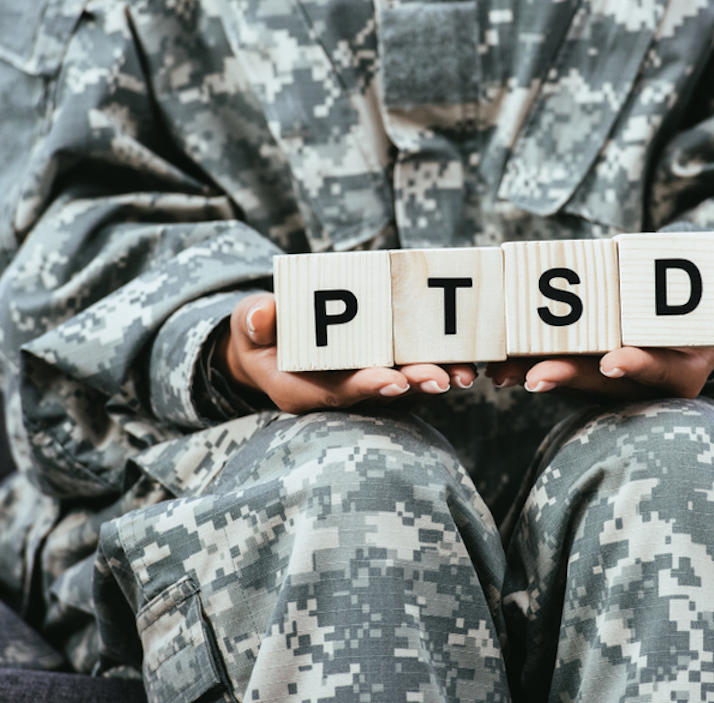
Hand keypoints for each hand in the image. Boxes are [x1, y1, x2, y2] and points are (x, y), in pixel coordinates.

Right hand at [217, 293, 476, 414]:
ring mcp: (362, 390)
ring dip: (433, 380)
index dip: (365, 387)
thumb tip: (261, 316)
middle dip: (411, 385)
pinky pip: (412, 375)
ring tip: (462, 373)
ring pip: (403, 389)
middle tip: (442, 378)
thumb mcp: (248, 323)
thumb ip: (254, 319)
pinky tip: (465, 360)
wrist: (276, 346)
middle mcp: (336, 396)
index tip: (393, 379)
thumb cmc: (263, 332)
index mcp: (299, 390)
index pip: (335, 393)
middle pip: (378, 395)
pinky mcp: (382, 378)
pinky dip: (437, 366)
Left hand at [485, 276, 713, 399]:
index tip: (614, 360)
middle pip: (602, 382)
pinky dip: (528, 362)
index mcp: (681, 371)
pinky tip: (497, 362)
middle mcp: (640, 381)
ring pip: (571, 377)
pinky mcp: (585, 364)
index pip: (656, 371)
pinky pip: (555, 363)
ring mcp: (610, 376)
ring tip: (503, 373)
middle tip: (536, 375)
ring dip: (536, 373)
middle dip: (569, 377)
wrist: (694, 311)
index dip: (636, 366)